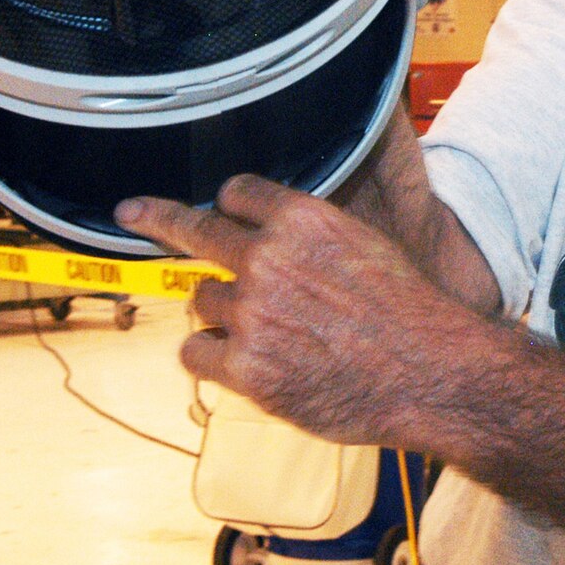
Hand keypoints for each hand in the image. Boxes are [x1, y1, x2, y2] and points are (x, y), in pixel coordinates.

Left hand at [116, 175, 491, 446]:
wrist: (430, 371)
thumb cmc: (408, 311)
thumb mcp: (364, 245)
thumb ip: (310, 238)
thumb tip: (272, 238)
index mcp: (303, 219)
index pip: (237, 194)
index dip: (230, 204)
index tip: (219, 207)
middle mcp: (268, 259)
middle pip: (194, 231)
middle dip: (159, 218)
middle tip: (134, 211)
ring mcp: (251, 314)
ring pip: (202, 302)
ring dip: (223, 315)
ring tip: (270, 335)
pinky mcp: (244, 367)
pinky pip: (195, 353)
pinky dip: (211, 358)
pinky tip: (244, 363)